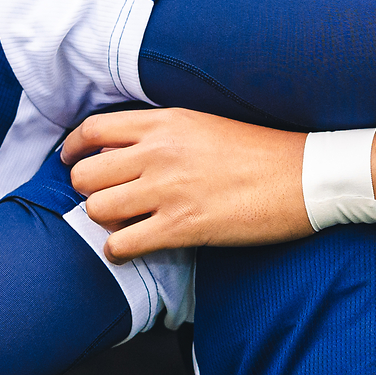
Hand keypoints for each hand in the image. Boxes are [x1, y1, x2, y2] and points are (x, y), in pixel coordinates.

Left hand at [66, 108, 309, 258]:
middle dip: (89, 191)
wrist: (304, 176)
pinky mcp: (182, 227)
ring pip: (97, 209)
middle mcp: (159, 153)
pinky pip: (122, 244)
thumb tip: (122, 152)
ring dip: (103, 221)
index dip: (73, 149)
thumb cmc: (261, 151)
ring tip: (121, 225)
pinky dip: (118, 250)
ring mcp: (168, 190)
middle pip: (86, 174)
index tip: (71, 161)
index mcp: (165, 123)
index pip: (93, 131)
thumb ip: (161, 134)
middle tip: (106, 199)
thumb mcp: (204, 124)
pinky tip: (130, 248)